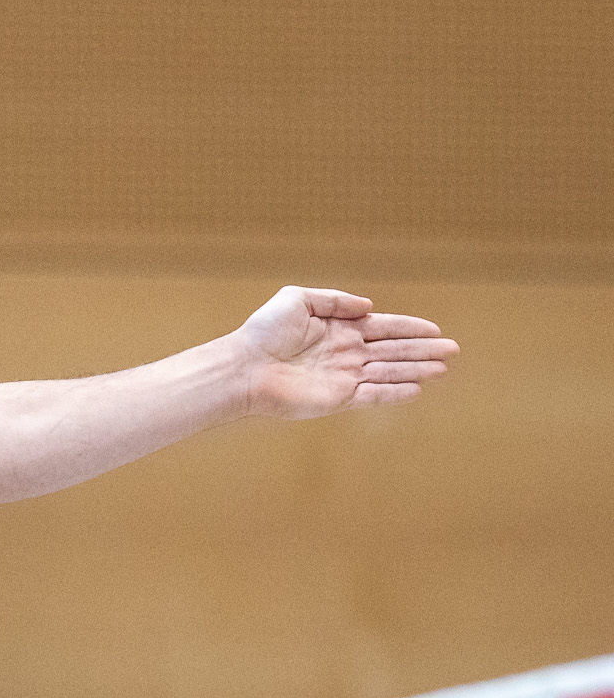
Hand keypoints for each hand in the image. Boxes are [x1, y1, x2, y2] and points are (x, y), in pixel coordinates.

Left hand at [233, 286, 458, 418]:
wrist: (243, 368)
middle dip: (422, 350)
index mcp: (337, 329)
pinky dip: (394, 393)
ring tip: (443, 368)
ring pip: (388, 372)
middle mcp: (344, 353)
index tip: (435, 329)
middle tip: (453, 350)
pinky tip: (416, 389)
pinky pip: (373, 395)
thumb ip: (334, 300)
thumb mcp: (296, 299)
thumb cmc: (263, 332)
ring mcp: (342, 376)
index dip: (409, 327)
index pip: (382, 327)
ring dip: (416, 370)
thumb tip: (368, 307)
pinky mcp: (336, 398)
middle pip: (392, 350)